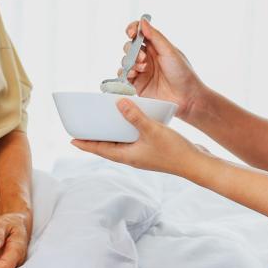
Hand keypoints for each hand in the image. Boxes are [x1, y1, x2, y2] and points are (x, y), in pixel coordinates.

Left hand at [71, 98, 203, 174]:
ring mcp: (143, 155)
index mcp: (127, 156)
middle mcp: (132, 157)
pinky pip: (134, 140)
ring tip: (104, 123)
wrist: (196, 164)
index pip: (100, 150)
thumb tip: (117, 104)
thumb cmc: (174, 151)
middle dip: (96, 138)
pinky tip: (132, 121)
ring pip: (121, 144)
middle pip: (108, 147)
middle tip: (85, 128)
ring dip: (112, 134)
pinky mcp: (153, 150)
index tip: (71, 140)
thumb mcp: (152, 130)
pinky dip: (128, 131)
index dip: (86, 144)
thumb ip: (134, 117)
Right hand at [122, 19, 205, 121]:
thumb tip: (142, 21)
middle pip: (130, 46)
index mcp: (156, 47)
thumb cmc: (183, 74)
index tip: (131, 32)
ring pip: (125, 60)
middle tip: (143, 58)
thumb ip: (155, 36)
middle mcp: (147, 57)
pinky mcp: (137, 84)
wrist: (187, 98)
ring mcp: (141, 71)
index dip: (132, 29)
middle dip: (132, 49)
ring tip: (142, 68)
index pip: (140, 33)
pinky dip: (125, 73)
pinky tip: (135, 74)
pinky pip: (124, 76)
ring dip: (130, 61)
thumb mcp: (170, 52)